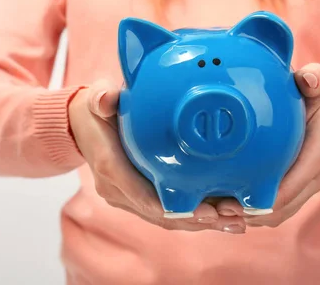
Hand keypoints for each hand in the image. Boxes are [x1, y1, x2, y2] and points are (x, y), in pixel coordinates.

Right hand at [68, 80, 246, 233]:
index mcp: (110, 167)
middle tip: (233, 216)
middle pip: (160, 213)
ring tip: (237, 221)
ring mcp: (128, 198)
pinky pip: (167, 212)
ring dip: (202, 222)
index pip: (140, 193)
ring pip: (167, 218)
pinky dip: (194, 216)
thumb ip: (102, 99)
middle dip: (197, 218)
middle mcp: (118, 190)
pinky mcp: (139, 199)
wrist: (82, 127)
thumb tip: (106, 98)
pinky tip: (224, 216)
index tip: (201, 210)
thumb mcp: (96, 99)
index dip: (170, 206)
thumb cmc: (96, 111)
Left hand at [214, 63, 319, 227]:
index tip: (235, 203)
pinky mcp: (300, 186)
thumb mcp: (319, 81)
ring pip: (278, 213)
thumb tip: (307, 78)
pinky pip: (277, 207)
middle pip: (282, 208)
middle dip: (249, 214)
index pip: (292, 187)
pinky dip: (253, 211)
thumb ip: (315, 79)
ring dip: (248, 217)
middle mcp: (318, 175)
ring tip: (216, 211)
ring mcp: (309, 184)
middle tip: (215, 210)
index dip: (264, 200)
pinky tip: (228, 204)